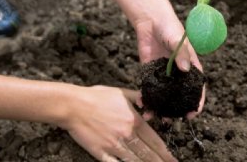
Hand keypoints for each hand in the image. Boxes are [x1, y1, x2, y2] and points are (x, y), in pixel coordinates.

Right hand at [60, 86, 176, 161]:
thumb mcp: (122, 93)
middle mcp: (127, 135)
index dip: (165, 151)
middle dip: (160, 161)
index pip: (155, 140)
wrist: (74, 105)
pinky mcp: (101, 152)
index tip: (172, 158)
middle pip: (148, 152)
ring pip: (135, 160)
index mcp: (135, 121)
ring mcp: (114, 145)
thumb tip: (149, 101)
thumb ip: (139, 98)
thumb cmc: (97, 97)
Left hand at [135, 16, 204, 119]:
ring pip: (163, 95)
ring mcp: (164, 74)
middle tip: (171, 120)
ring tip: (154, 117)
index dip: (197, 101)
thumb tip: (185, 69)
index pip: (197, 87)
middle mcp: (178, 73)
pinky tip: (142, 104)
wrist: (151, 20)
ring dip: (159, 107)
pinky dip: (146, 97)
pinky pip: (149, 88)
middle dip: (176, 110)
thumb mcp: (178, 39)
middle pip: (179, 95)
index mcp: (190, 66)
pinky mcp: (150, 72)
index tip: (193, 114)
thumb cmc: (170, 27)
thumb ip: (182, 53)